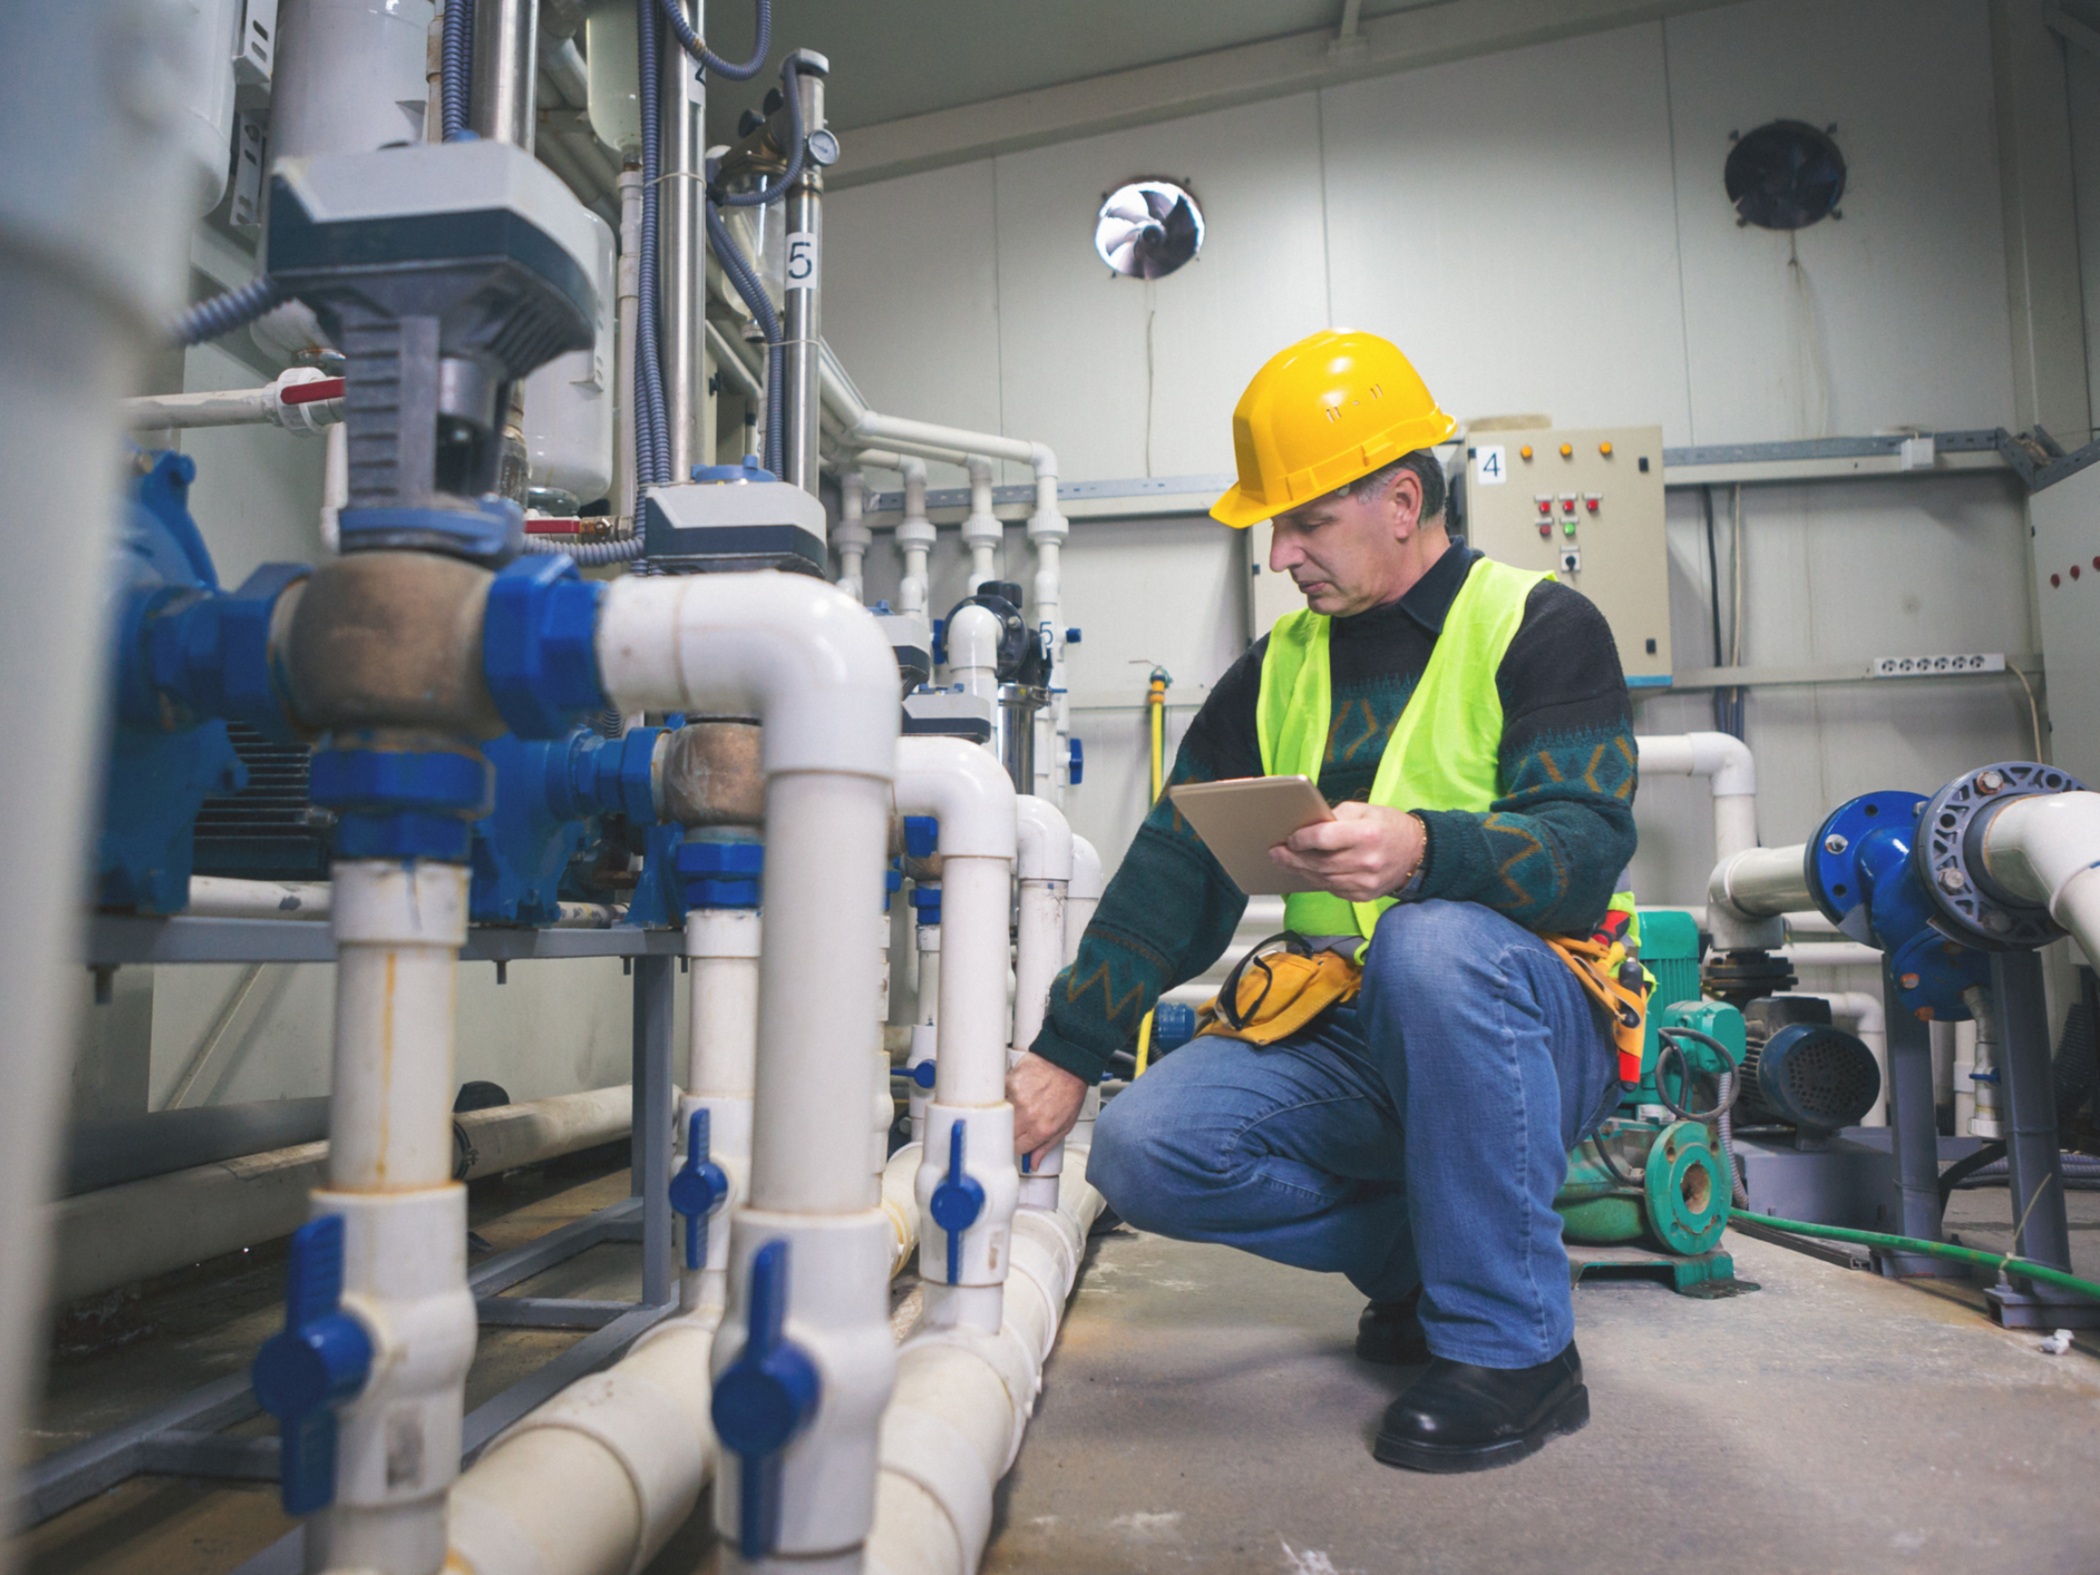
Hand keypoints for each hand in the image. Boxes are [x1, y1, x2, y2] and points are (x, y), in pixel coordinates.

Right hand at [1007, 1051, 1087, 1165]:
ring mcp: (1016, 1098)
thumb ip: (1046, 1147)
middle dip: (1009, 1132)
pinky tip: (1017, 1092)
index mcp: (1041, 1129)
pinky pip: (998, 1096)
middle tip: (1017, 1123)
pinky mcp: (1010, 1082)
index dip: (1017, 1145)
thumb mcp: (1065, 1125)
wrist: (1068, 1063)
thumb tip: (1034, 1163)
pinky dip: (1004, 1096)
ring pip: (998, 1116)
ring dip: (1005, 1113)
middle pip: (1004, 1134)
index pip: (1017, 1149)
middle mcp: (1027, 1115)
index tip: (1019, 1141)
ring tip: (1019, 1105)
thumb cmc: (1069, 1091)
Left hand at [1269, 802, 1423, 903]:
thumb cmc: (1389, 826)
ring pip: (1323, 879)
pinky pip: (1333, 889)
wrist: (1417, 853)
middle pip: (1320, 862)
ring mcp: (1366, 882)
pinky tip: (1307, 871)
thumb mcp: (1365, 810)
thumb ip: (1335, 816)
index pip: (1324, 838)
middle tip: (1275, 853)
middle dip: (1293, 858)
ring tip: (1285, 862)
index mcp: (1367, 834)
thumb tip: (1307, 826)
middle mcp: (1367, 861)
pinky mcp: (1365, 895)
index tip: (1290, 839)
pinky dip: (1318, 880)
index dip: (1302, 839)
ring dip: (1301, 871)